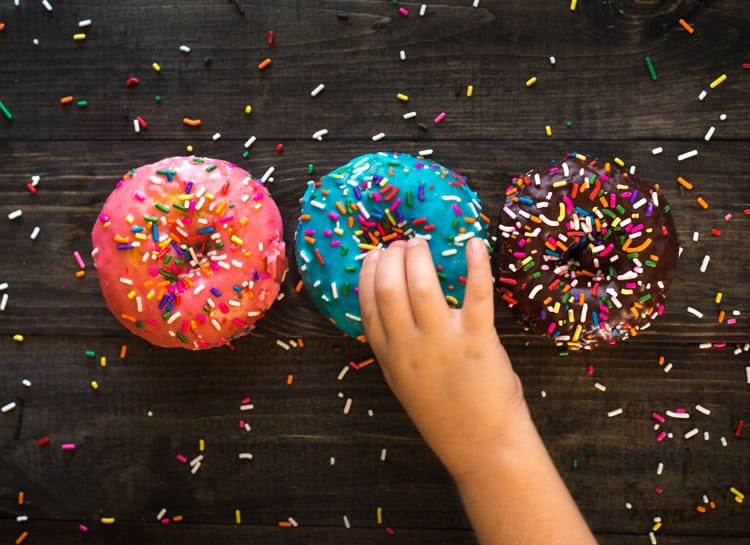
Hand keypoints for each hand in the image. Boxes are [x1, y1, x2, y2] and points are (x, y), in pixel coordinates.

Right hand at [358, 237, 530, 477]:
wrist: (482, 446)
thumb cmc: (446, 416)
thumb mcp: (405, 383)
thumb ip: (396, 348)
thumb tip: (394, 310)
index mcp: (390, 355)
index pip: (369, 303)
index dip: (370, 273)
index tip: (375, 255)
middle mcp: (410, 346)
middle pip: (390, 288)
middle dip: (392, 258)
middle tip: (401, 244)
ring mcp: (443, 342)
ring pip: (422, 285)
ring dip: (419, 256)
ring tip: (422, 243)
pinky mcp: (478, 340)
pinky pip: (476, 293)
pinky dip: (476, 264)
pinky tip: (475, 244)